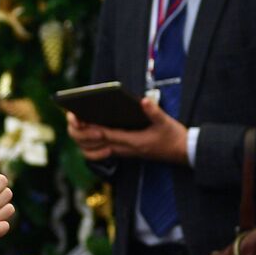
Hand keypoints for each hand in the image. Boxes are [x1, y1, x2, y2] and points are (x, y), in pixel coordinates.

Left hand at [71, 98, 187, 163]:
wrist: (182, 153)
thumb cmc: (173, 136)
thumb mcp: (166, 122)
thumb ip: (154, 112)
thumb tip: (144, 101)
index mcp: (133, 141)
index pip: (105, 135)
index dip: (90, 127)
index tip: (77, 118)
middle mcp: (125, 149)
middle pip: (95, 145)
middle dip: (80, 134)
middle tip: (73, 118)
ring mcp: (124, 152)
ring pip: (96, 151)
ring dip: (83, 140)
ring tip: (76, 123)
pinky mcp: (125, 152)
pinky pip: (103, 151)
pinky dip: (92, 144)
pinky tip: (90, 130)